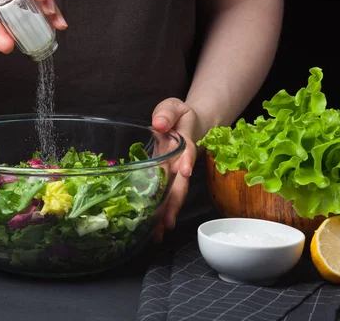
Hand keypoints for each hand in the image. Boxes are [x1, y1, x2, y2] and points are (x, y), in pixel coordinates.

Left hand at [151, 98, 202, 241]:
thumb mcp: (174, 106)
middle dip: (175, 202)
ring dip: (167, 214)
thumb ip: (166, 112)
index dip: (186, 160)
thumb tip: (158, 123)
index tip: (184, 171)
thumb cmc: (178, 115)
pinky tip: (153, 230)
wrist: (186, 125)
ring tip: (159, 233)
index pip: (186, 152)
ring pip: (172, 195)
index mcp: (182, 143)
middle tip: (169, 221)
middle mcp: (179, 162)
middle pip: (180, 183)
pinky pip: (163, 197)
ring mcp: (173, 173)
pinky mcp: (164, 179)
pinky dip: (159, 213)